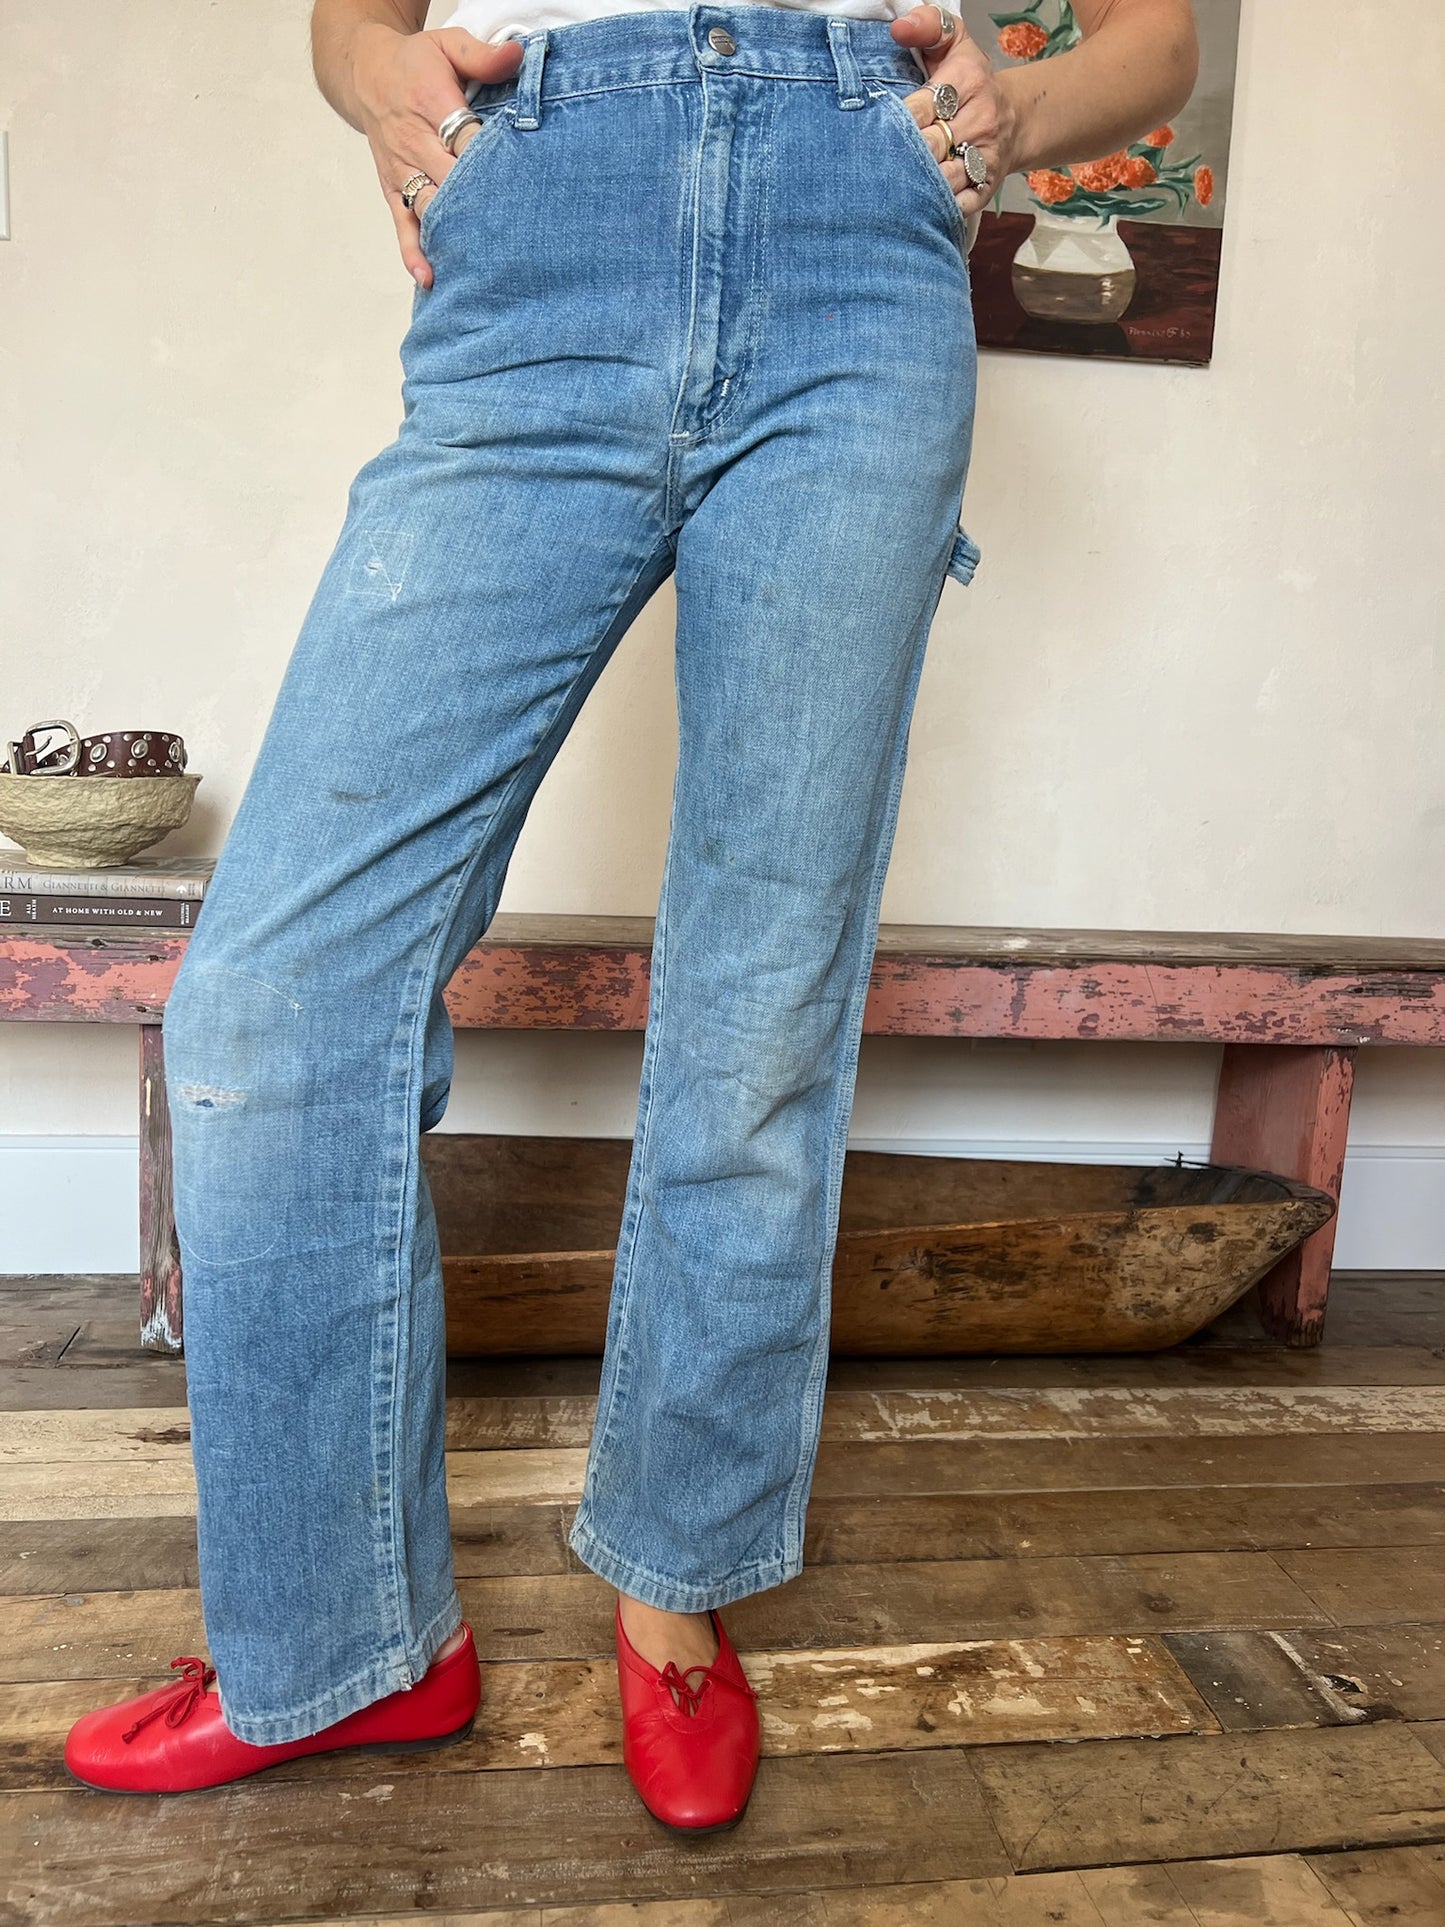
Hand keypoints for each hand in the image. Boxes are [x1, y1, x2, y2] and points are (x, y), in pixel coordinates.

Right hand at [347, 24, 523, 288]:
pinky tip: (429, 278)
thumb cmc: (415, 62)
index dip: (492, 163)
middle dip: (481, 207)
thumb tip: (518, 56)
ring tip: (482, 266)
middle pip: (452, 181)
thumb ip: (482, 55)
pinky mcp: (393, 189)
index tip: (521, 184)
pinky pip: (402, 224)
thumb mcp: (446, 43)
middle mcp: (415, 142)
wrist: (364, 73)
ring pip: (430, 208)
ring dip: (454, 236)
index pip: (467, 139)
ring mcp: (403, 170)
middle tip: (516, 237)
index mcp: (431, 103)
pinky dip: (414, 252)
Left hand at [888, 4, 1018, 219]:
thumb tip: (899, 28)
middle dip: (902, 155)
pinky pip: (962, 203)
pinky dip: (939, 208)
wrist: (1016, 118)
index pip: (924, 105)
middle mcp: (980, 121)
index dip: (898, 121)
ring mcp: (985, 156)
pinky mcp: (986, 186)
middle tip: (873, 163)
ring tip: (889, 189)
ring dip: (917, 186)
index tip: (875, 128)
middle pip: (931, 145)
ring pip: (945, 178)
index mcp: (969, 82)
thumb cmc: (972, 80)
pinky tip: (916, 209)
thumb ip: (927, 25)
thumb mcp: (954, 41)